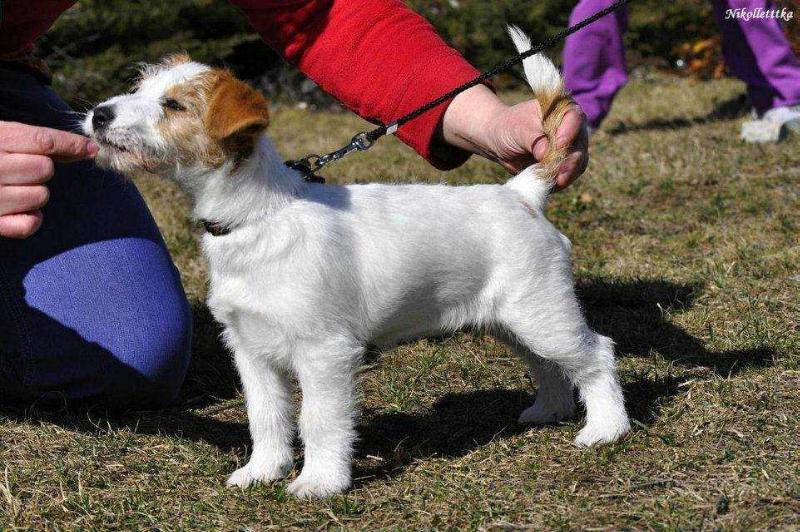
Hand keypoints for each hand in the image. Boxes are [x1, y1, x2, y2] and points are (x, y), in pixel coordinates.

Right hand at [0, 121, 96, 238]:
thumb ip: (31, 140)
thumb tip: (83, 148)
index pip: (42, 141)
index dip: (71, 145)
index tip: (90, 148)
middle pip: (44, 169)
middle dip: (40, 169)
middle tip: (19, 169)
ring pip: (40, 196)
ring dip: (34, 194)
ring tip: (10, 189)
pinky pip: (28, 225)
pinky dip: (30, 220)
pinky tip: (19, 212)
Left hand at [441, 85, 588, 189]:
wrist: (500, 141)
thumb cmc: (509, 128)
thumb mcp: (518, 129)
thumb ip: (533, 140)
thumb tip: (545, 154)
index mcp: (562, 108)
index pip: (574, 118)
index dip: (569, 132)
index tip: (558, 146)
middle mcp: (571, 126)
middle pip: (580, 143)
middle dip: (571, 160)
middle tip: (561, 174)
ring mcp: (571, 146)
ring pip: (578, 162)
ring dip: (568, 173)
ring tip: (556, 182)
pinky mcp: (565, 164)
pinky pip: (569, 174)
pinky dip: (560, 180)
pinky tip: (551, 184)